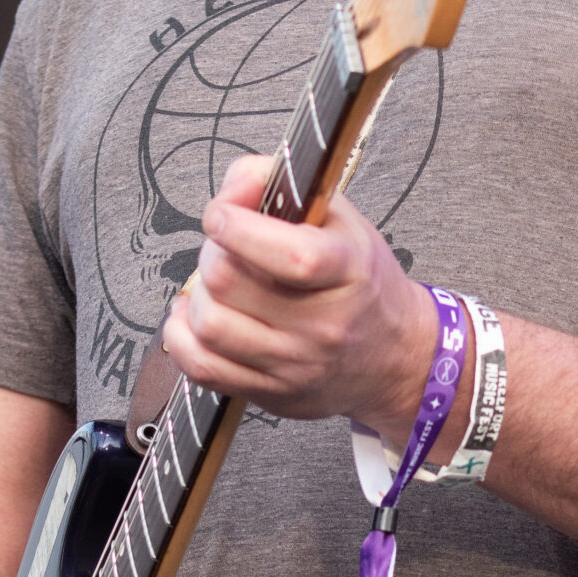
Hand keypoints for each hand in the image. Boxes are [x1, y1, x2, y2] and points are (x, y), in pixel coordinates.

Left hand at [162, 154, 439, 436]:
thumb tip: (231, 189)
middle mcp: (323, 324)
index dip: (236, 225)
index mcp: (347, 271)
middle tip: (225, 250)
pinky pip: (202, 368)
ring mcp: (296, 364)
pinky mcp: (272, 393)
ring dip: (197, 295)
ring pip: (208, 324)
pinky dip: (183, 337)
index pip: (288, 254)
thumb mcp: (340, 218)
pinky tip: (197, 319)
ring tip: (217, 286)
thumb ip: (281, 183)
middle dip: (212, 253)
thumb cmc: (362, 281)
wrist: (395, 356)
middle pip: (228, 281)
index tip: (222, 215)